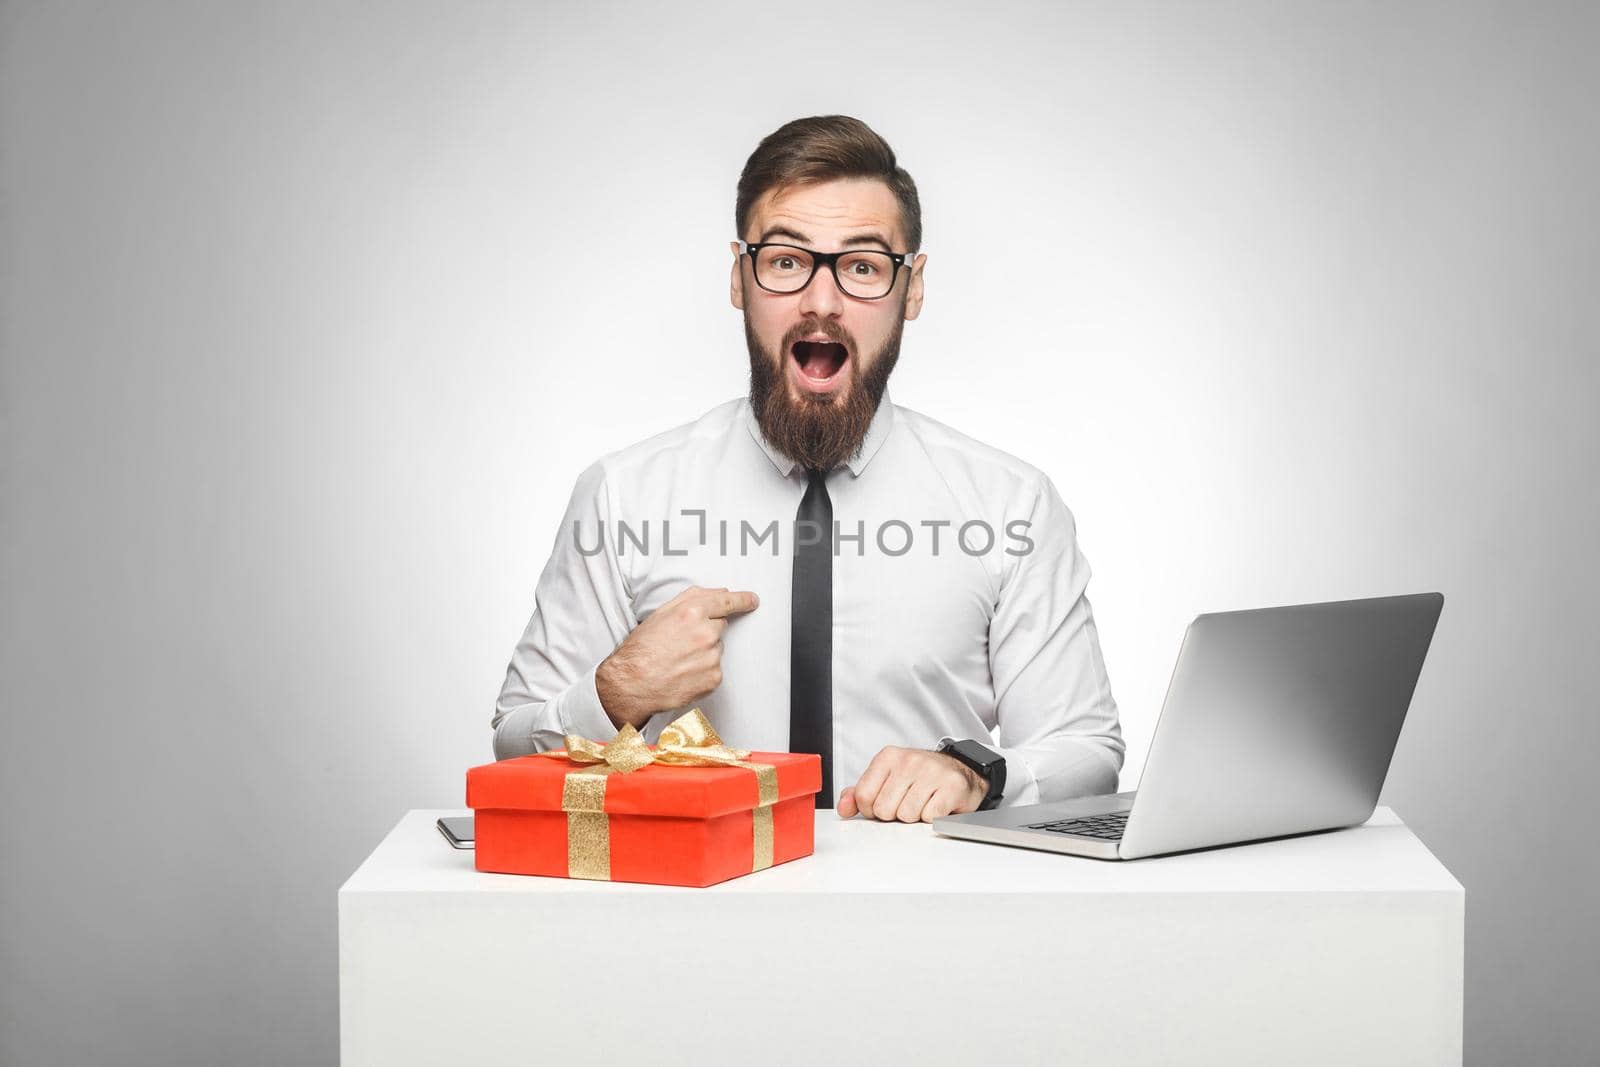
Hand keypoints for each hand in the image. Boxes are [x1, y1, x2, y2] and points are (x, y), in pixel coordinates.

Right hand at [595, 585, 758, 729]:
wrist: (632, 684)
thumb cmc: (641, 650)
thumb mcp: (660, 614)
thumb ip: (691, 598)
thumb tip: (717, 593)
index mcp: (692, 612)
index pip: (727, 601)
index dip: (742, 600)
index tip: (751, 600)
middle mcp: (706, 633)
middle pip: (719, 626)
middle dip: (706, 631)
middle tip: (682, 643)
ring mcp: (712, 657)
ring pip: (716, 649)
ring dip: (703, 652)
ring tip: (678, 660)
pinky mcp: (714, 678)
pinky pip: (715, 669)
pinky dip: (703, 671)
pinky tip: (684, 673)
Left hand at [837, 746, 987, 822]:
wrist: (960, 771)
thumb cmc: (920, 778)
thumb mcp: (886, 779)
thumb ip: (860, 793)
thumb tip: (844, 807)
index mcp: (888, 757)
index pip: (863, 796)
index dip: (872, 809)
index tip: (885, 802)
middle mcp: (909, 760)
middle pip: (884, 810)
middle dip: (894, 814)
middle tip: (908, 802)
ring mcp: (931, 772)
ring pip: (906, 815)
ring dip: (915, 816)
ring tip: (923, 802)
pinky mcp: (951, 786)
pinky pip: (929, 817)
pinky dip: (932, 818)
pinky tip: (936, 804)